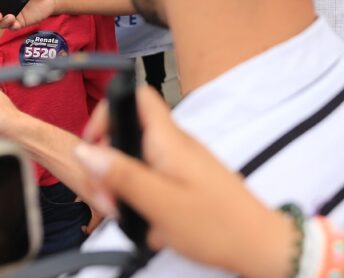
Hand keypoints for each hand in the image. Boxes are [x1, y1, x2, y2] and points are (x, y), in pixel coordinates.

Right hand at [75, 87, 292, 277]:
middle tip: (111, 199)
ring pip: (138, 163)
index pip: (135, 96)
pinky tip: (153, 226)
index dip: (108, 113)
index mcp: (169, 141)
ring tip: (133, 217)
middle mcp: (176, 145)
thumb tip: (86, 150)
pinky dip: (145, 202)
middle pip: (128, 135)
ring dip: (126, 189)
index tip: (93, 148)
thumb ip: (122, 175)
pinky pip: (153, 182)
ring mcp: (182, 163)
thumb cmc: (218, 226)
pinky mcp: (186, 181)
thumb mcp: (160, 204)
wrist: (257, 247)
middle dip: (110, 166)